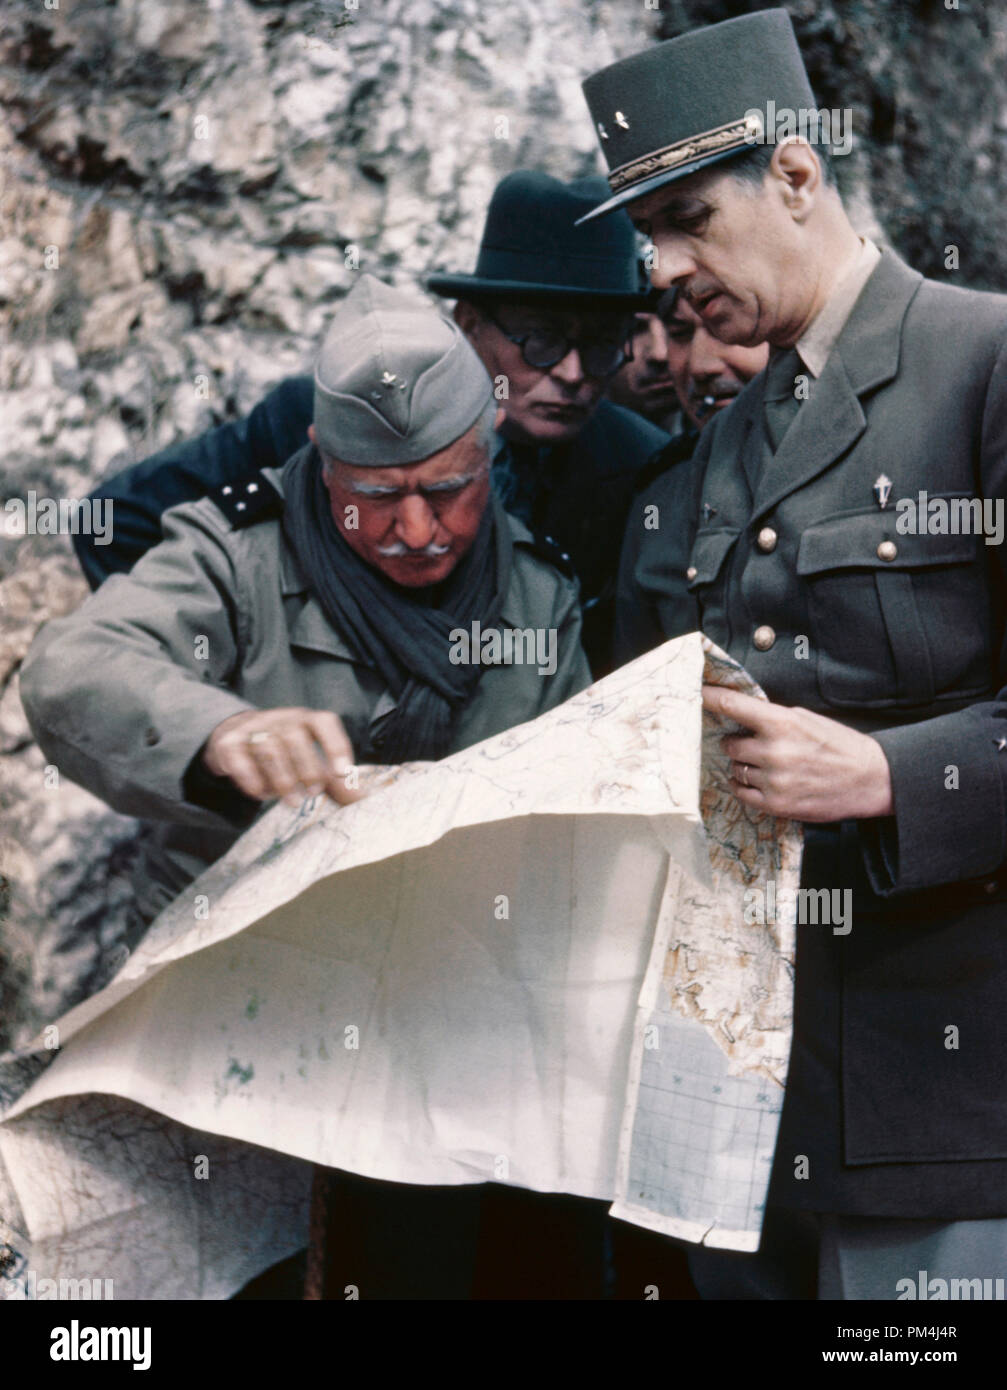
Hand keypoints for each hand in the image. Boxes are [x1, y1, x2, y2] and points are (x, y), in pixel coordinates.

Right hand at [202, 707, 364, 807]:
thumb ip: (334, 780)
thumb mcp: (311, 760)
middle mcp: (280, 718)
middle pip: (295, 737)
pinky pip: (239, 758)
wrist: (236, 737)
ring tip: (291, 801)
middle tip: (312, 794)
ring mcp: (252, 728)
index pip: (324, 722)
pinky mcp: (228, 742)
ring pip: (268, 749)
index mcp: (306, 719)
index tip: (343, 773)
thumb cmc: (285, 751)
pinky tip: (259, 794)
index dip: (335, 745)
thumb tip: (361, 801)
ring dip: (282, 779)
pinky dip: (251, 779)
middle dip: (307, 769)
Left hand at [702, 685, 893, 822]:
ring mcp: (773, 780)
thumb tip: (740, 714)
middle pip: (729, 743)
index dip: (710, 697)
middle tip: (754, 744)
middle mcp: (773, 751)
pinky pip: (741, 793)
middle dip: (737, 742)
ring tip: (767, 764)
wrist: (869, 779)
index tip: (695, 692)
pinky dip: (744, 786)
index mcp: (781, 723)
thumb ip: (772, 718)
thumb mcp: (806, 719)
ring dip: (744, 765)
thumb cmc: (839, 745)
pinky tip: (759, 781)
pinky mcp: (775, 804)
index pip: (732, 705)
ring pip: (735, 768)